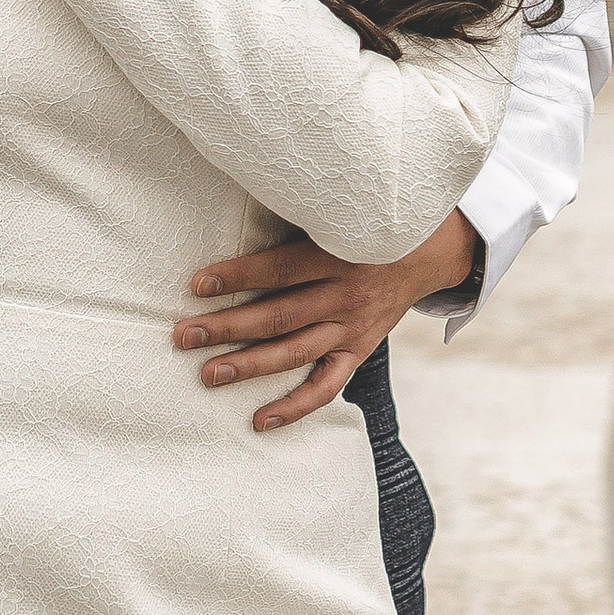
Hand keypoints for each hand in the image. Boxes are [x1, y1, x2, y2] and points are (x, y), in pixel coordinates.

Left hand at [176, 212, 483, 429]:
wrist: (429, 253)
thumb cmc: (365, 227)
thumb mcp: (340, 214)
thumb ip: (298, 216)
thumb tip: (241, 194)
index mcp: (338, 255)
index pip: (280, 270)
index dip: (238, 276)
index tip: (197, 285)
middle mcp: (345, 295)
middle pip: (279, 316)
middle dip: (227, 327)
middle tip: (184, 336)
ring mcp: (353, 328)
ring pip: (295, 352)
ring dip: (248, 366)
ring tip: (207, 375)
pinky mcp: (358, 352)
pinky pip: (325, 387)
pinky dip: (294, 407)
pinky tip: (259, 420)